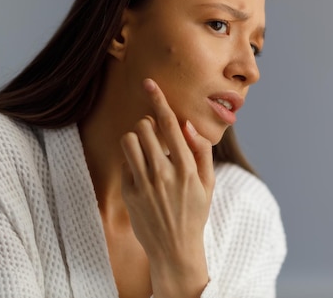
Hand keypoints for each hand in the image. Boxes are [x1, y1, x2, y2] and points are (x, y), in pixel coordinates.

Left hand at [120, 78, 214, 296]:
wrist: (175, 249)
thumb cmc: (195, 212)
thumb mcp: (208, 183)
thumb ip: (201, 151)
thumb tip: (187, 124)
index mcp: (187, 167)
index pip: (170, 124)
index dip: (158, 100)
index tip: (149, 83)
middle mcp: (164, 173)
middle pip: (144, 127)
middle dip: (148, 124)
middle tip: (154, 134)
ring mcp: (144, 184)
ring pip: (129, 141)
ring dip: (137, 138)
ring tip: (146, 150)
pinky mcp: (129, 193)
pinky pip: (124, 162)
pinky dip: (132, 160)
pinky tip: (143, 172)